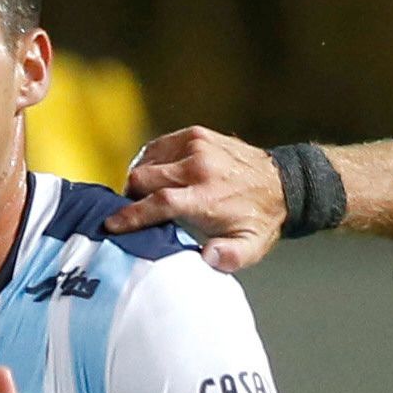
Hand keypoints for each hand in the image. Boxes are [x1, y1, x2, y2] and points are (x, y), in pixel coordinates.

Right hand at [106, 126, 283, 272]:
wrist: (281, 184)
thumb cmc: (258, 221)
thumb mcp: (249, 249)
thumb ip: (228, 258)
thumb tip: (207, 257)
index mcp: (206, 197)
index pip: (158, 202)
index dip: (131, 215)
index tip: (111, 224)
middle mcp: (198, 167)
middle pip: (144, 178)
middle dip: (131, 196)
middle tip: (133, 210)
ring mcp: (197, 146)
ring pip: (147, 160)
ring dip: (140, 178)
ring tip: (145, 194)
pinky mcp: (196, 134)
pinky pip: (159, 146)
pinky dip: (151, 161)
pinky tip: (157, 175)